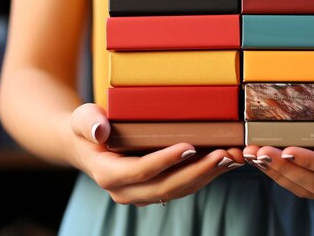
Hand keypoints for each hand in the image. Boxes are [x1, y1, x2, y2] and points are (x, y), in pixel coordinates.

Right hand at [69, 103, 244, 205]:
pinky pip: (184, 187)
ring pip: (180, 190)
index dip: (166, 160)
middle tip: (223, 154)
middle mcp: (127, 191)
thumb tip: (100, 130)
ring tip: (231, 158)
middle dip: (197, 171)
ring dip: (208, 175)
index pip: (141, 171)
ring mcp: (143, 194)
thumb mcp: (81, 119)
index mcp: (109, 175)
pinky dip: (206, 175)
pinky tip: (226, 162)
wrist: (87, 145)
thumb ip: (88, 122)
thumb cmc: (86, 127)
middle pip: (167, 186)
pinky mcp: (156, 190)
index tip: (190, 146)